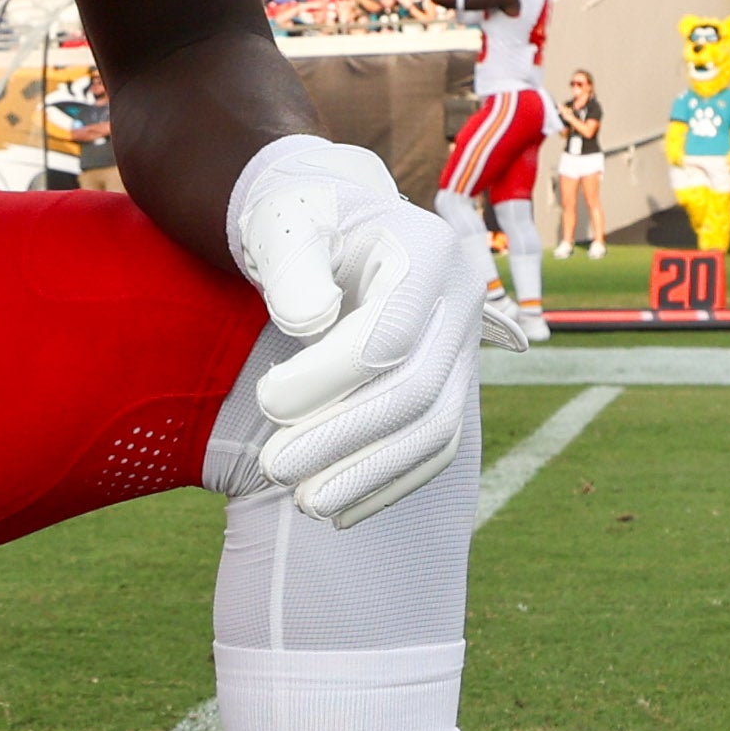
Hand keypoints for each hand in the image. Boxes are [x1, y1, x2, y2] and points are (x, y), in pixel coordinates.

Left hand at [229, 134, 473, 523]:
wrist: (329, 224)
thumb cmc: (299, 219)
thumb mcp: (283, 225)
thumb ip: (293, 268)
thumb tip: (311, 322)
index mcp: (428, 250)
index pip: (388, 337)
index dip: (327, 379)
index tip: (266, 400)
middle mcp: (463, 299)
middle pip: (419, 391)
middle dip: (343, 438)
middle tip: (273, 469)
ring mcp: (464, 346)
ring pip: (436, 429)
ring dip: (368, 475)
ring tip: (303, 503)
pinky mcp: (452, 382)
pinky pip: (436, 446)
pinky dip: (389, 483)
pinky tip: (339, 511)